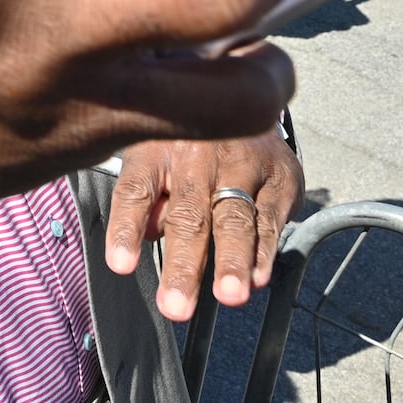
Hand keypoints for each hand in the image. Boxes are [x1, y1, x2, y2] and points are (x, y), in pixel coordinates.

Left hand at [105, 134, 302, 320]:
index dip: (127, 228)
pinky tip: (258, 277)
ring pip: (235, 217)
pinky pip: (270, 217)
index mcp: (156, 148)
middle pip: (188, 213)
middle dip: (184, 263)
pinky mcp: (281, 175)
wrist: (243, 96)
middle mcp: (199, 153)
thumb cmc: (185, 142)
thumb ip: (147, 195)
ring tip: (229, 296)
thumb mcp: (151, 152)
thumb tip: (149, 232)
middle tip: (175, 306)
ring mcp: (243, 162)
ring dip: (231, 260)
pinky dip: (265, 250)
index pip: (135, 191)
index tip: (121, 265)